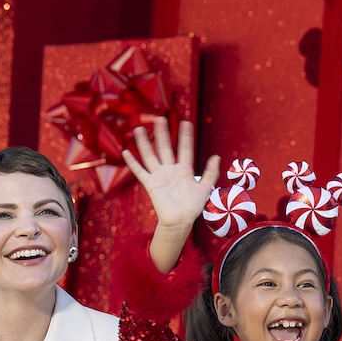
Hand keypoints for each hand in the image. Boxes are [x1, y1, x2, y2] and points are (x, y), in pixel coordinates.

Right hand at [123, 117, 218, 269]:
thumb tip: (216, 156)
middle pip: (165, 148)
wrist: (179, 222)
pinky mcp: (150, 184)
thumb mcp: (205, 189)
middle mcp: (170, 170)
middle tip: (160, 119)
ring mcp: (159, 176)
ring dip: (144, 143)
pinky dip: (132, 163)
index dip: (186, 136)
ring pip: (150, 155)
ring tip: (138, 129)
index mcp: (185, 170)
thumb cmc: (193, 207)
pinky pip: (140, 171)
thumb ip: (210, 173)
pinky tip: (125, 152)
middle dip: (162, 134)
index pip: (185, 149)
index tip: (186, 122)